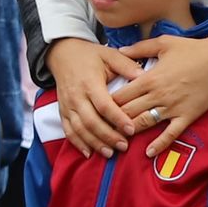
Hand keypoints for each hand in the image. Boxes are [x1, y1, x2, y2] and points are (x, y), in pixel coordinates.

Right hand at [47, 37, 143, 156]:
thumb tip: (145, 75)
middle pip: (91, 121)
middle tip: (124, 146)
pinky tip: (89, 153)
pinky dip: (78, 143)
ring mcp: (67, 105)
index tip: (131, 129)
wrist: (62, 54)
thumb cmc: (90, 56)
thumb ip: (126, 65)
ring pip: (80, 129)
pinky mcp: (62, 111)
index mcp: (89, 83)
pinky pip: (68, 131)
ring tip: (110, 153)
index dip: (117, 119)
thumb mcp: (109, 55)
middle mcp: (76, 96)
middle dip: (108, 136)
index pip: (104, 105)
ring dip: (95, 143)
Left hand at [114, 32, 207, 154]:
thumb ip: (138, 48)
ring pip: (144, 123)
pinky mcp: (187, 116)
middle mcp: (157, 95)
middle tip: (103, 128)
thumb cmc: (191, 50)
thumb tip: (118, 50)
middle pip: (128, 112)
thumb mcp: (162, 43)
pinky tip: (149, 153)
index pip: (120, 96)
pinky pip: (171, 133)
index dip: (106, 104)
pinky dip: (159, 144)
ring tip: (119, 139)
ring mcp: (172, 108)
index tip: (98, 109)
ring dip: (130, 132)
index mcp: (148, 79)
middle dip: (113, 120)